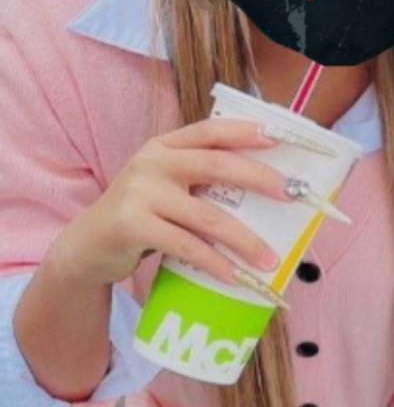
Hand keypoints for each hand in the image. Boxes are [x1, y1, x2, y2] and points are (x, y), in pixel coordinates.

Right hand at [54, 118, 298, 290]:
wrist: (87, 246)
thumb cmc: (142, 213)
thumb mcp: (165, 184)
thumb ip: (199, 178)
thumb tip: (267, 190)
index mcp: (164, 146)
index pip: (209, 130)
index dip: (244, 131)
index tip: (278, 136)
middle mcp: (152, 163)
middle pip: (216, 165)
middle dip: (260, 179)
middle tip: (292, 195)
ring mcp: (140, 193)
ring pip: (207, 216)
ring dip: (245, 240)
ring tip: (271, 259)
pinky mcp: (133, 226)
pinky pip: (186, 246)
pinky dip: (215, 263)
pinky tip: (235, 276)